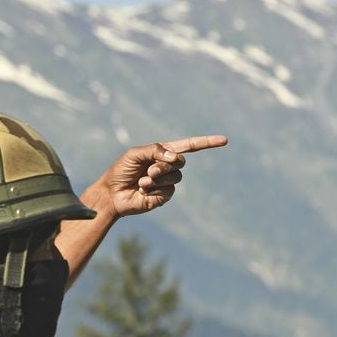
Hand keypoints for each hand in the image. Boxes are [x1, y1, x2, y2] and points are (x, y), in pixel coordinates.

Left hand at [88, 135, 227, 218]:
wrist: (112, 193)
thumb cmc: (120, 170)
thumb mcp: (134, 154)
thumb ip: (154, 150)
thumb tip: (175, 156)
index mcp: (162, 152)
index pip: (189, 146)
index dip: (206, 143)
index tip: (224, 140)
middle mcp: (167, 166)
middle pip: (180, 162)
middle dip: (164, 166)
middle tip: (148, 171)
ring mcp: (167, 182)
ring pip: (175, 177)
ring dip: (156, 179)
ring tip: (142, 182)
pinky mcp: (164, 195)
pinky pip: (168, 190)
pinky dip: (153, 189)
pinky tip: (142, 190)